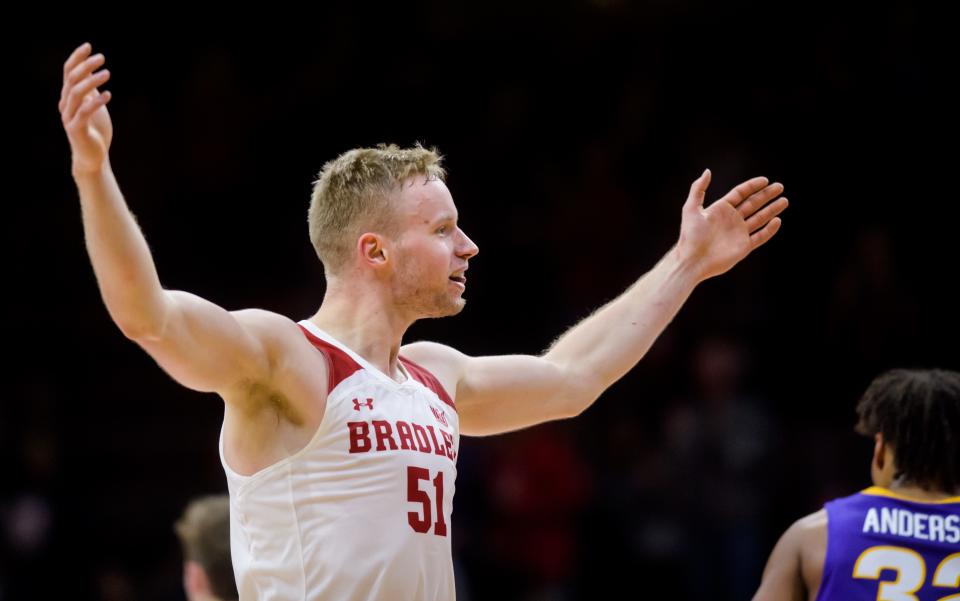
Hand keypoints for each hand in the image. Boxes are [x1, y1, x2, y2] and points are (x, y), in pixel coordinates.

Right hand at [59, 43, 112, 175]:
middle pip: (71, 80)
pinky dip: (95, 102)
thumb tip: (93, 71)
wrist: (92, 157)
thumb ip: (90, 91)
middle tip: (101, 58)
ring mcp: (69, 117)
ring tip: (107, 73)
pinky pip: (84, 113)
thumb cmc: (94, 131)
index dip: (77, 58)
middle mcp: (66, 104)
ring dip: (91, 82)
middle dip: (85, 66)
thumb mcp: (93, 106)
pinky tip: (108, 95)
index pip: (68, 72)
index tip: (88, 46)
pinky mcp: (76, 130)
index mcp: (69, 97)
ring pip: (76, 94)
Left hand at [677, 169, 787, 280]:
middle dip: (766, 195)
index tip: (766, 180)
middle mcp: (731, 219)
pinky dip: (769, 229)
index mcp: (721, 209)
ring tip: (784, 201)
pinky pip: (760, 236)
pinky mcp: (743, 247)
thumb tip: (707, 171)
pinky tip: (778, 220)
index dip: (753, 186)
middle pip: (753, 204)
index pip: (740, 193)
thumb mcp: (691, 208)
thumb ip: (698, 189)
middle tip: (780, 187)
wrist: (693, 260)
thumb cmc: (690, 235)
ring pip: (759, 218)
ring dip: (772, 210)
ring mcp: (738, 233)